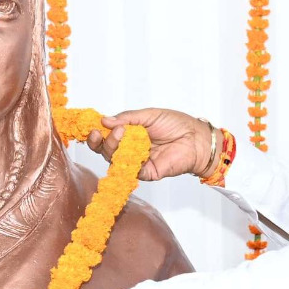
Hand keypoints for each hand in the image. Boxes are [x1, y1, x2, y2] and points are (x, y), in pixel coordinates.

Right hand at [84, 108, 213, 181]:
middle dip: (103, 141)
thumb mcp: (149, 115)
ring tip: (120, 134)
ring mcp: (136, 162)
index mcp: (129, 134)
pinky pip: (129, 171)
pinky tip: (127, 150)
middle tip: (109, 130)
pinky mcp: (145, 173)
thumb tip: (105, 120)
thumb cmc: (176, 124)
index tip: (92, 127)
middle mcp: (130, 149)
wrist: (196, 138)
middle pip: (106, 149)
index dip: (97, 133)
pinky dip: (124, 161)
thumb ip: (128, 118)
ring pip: (114, 160)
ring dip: (112, 148)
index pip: (106, 135)